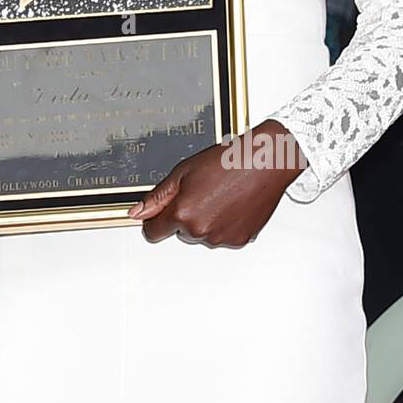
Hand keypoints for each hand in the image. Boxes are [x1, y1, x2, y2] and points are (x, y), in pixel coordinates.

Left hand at [128, 119, 304, 247]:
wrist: (264, 162)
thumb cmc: (227, 162)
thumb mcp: (183, 172)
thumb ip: (158, 197)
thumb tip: (138, 212)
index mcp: (182, 214)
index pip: (153, 233)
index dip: (154, 220)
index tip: (159, 212)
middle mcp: (201, 231)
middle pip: (180, 233)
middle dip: (184, 217)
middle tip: (200, 192)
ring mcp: (221, 238)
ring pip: (202, 235)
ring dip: (205, 221)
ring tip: (219, 195)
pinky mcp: (239, 240)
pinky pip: (222, 237)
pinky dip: (224, 225)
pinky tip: (231, 204)